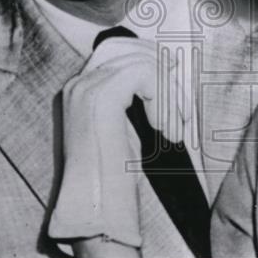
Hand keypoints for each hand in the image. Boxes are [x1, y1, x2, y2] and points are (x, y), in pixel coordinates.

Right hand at [47, 37, 189, 253]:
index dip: (147, 56)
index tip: (171, 77)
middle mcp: (78, 84)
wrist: (96, 211)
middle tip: (179, 100)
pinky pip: (146, 75)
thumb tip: (162, 73)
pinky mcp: (102, 98)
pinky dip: (164, 100)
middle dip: (159, 65)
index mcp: (78, 90)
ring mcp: (87, 88)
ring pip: (142, 62)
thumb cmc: (112, 179)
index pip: (114, 48)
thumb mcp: (123, 129)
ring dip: (169, 93)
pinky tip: (165, 130)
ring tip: (175, 127)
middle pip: (127, 46)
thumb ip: (131, 98)